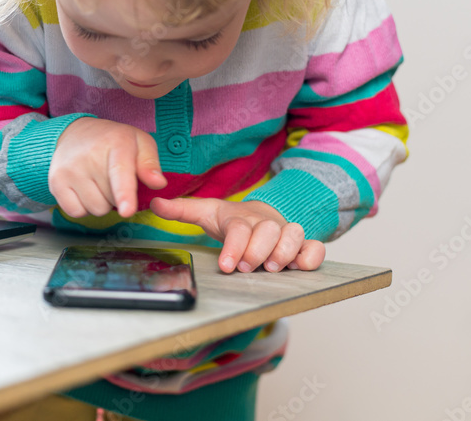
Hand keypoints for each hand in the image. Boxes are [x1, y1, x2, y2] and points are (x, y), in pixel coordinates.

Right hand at [50, 118, 166, 218]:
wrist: (73, 133)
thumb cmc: (111, 141)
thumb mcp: (139, 143)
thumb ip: (150, 163)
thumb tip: (158, 183)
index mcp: (115, 143)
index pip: (119, 172)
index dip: (125, 194)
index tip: (127, 211)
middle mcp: (88, 156)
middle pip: (112, 200)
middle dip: (117, 196)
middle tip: (112, 177)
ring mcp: (68, 170)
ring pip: (95, 209)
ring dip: (101, 202)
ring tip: (98, 182)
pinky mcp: (55, 183)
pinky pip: (76, 212)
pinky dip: (84, 207)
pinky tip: (85, 189)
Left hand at [149, 197, 324, 272]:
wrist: (259, 214)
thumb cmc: (231, 219)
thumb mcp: (206, 213)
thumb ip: (182, 210)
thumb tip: (154, 203)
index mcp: (241, 217)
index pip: (239, 228)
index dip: (234, 246)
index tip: (227, 266)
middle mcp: (265, 223)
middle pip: (269, 231)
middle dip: (258, 251)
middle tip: (246, 267)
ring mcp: (286, 233)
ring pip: (294, 235)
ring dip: (285, 252)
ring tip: (271, 268)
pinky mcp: (303, 246)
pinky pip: (316, 248)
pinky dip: (312, 256)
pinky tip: (301, 266)